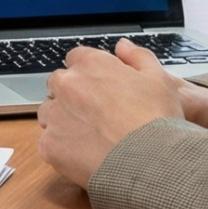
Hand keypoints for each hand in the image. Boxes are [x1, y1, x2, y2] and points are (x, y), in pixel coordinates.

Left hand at [35, 40, 207, 189]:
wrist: (151, 163)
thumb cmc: (157, 121)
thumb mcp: (160, 79)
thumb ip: (137, 56)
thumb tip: (123, 45)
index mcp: (90, 64)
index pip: (76, 58)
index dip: (89, 73)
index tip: (100, 88)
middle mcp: (66, 85)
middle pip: (59, 84)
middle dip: (73, 95)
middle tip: (98, 115)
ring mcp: (55, 115)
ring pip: (49, 112)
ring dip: (63, 119)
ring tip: (91, 136)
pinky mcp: (49, 145)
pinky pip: (48, 142)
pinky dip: (62, 148)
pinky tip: (85, 155)